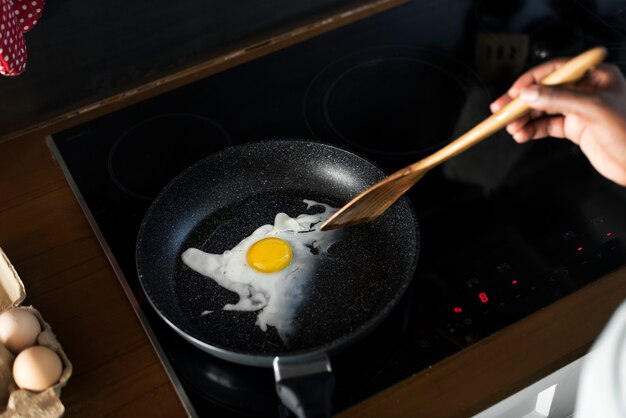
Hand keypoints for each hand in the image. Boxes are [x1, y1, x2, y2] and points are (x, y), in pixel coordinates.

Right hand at [490, 60, 625, 185]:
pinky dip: (532, 130)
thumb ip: (558, 99)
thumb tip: (528, 94)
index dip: (531, 80)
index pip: (556, 70)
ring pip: (543, 109)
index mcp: (595, 75)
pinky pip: (546, 125)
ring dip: (524, 118)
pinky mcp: (575, 127)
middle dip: (522, 102)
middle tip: (501, 110)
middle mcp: (585, 89)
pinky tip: (522, 135)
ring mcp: (579, 109)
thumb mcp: (592, 109)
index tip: (514, 93)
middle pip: (544, 90)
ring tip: (511, 127)